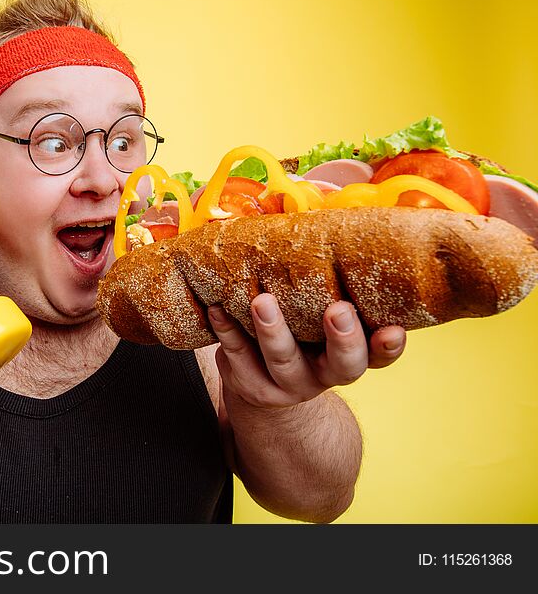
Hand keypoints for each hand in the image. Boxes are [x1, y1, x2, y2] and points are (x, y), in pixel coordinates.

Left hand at [207, 293, 405, 408]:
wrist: (266, 387)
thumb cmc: (301, 334)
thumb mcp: (319, 318)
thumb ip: (327, 289)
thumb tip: (325, 227)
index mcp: (351, 356)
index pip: (378, 356)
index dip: (388, 347)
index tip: (393, 330)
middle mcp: (325, 375)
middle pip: (342, 365)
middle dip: (342, 338)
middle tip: (336, 310)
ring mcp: (289, 385)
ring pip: (283, 361)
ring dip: (272, 330)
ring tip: (262, 301)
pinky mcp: (252, 386)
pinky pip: (238, 358)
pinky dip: (228, 332)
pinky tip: (219, 309)